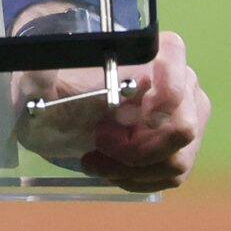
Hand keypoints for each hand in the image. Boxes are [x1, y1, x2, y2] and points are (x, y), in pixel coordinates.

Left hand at [11, 28, 207, 191]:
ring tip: (96, 160)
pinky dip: (136, 178)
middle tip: (99, 142)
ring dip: (131, 168)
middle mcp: (183, 83)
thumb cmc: (62, 88)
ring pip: (176, 159)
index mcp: (157, 52)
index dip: (164, 96)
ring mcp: (188, 119)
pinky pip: (170, 176)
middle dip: (136, 147)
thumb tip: (42, 70)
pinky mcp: (182, 150)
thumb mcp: (44, 80)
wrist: (67, 110)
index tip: (125, 116)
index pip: (177, 66)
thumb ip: (44, 73)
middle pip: (181, 128)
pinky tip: (110, 169)